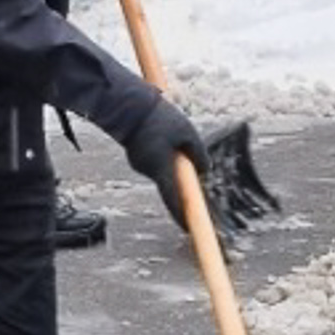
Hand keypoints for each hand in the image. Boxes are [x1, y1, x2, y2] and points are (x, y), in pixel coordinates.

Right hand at [121, 98, 207, 229]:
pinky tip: (161, 138)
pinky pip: (153, 160)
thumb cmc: (159, 118)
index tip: (188, 229)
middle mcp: (149, 170)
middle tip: (190, 174)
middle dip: (180, 182)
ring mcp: (139, 163)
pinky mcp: (136, 156)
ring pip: (161, 170)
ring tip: (172, 141)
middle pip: (168, 185)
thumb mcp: (187, 132)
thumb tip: (205, 169)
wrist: (129, 105)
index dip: (182, 215)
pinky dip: (161, 155)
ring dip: (170, 164)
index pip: (173, 199)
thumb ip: (198, 153)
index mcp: (161, 168)